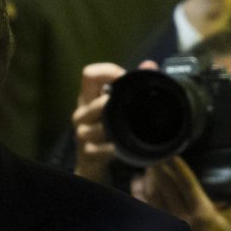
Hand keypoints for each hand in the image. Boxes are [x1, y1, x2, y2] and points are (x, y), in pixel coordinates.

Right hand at [71, 61, 154, 183]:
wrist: (93, 166)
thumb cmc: (107, 131)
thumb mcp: (116, 106)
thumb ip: (131, 84)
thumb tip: (149, 64)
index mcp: (88, 97)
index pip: (89, 74)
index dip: (108, 72)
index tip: (124, 77)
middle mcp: (81, 113)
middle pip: (97, 101)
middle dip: (115, 103)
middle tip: (131, 106)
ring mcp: (83, 133)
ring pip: (99, 126)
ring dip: (113, 127)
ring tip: (124, 129)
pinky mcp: (87, 153)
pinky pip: (100, 149)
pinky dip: (111, 149)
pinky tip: (117, 148)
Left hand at [131, 155, 230, 230]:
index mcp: (202, 213)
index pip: (186, 183)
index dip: (176, 166)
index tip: (169, 150)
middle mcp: (182, 218)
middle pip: (166, 186)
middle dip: (158, 167)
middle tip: (152, 150)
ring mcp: (168, 227)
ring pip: (153, 196)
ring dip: (147, 179)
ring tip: (145, 163)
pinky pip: (145, 210)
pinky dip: (139, 195)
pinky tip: (136, 182)